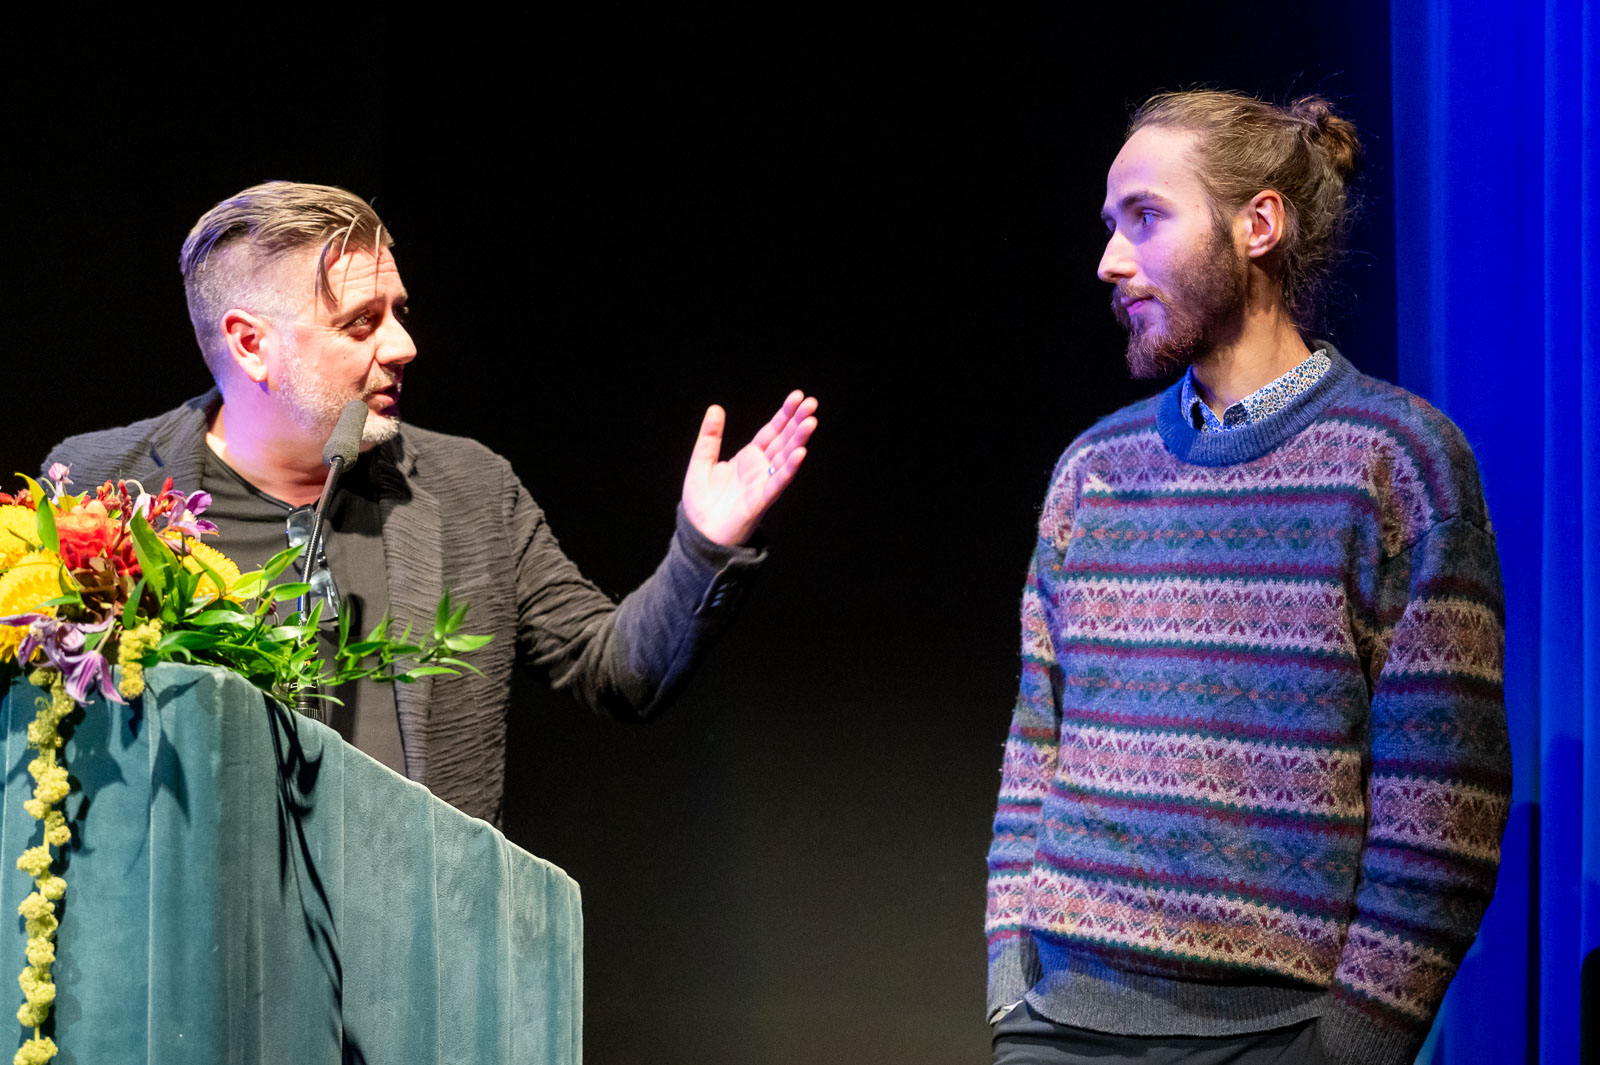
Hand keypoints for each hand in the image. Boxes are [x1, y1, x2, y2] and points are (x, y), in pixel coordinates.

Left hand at [681, 390, 817, 545]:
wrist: (698, 533)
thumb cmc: (701, 502)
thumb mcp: (701, 462)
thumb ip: (710, 437)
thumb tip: (716, 409)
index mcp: (749, 458)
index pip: (772, 431)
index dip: (784, 414)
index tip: (798, 396)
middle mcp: (760, 469)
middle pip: (783, 441)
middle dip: (797, 422)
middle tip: (812, 403)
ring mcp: (763, 484)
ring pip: (785, 458)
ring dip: (799, 440)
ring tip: (811, 421)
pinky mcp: (761, 501)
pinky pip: (778, 483)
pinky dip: (789, 468)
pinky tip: (800, 452)